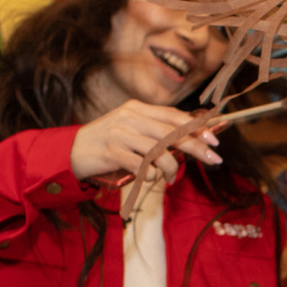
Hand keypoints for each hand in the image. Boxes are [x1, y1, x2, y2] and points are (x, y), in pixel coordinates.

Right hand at [68, 100, 222, 184]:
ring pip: (159, 151)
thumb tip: (188, 140)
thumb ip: (154, 130)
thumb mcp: (130, 128)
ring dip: (172, 169)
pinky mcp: (112, 152)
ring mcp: (120, 134)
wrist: (71, 151)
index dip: (196, 127)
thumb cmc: (107, 142)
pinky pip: (142, 167)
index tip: (215, 139)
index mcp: (137, 108)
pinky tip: (151, 178)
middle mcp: (130, 117)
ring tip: (171, 178)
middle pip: (171, 132)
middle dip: (196, 146)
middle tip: (214, 159)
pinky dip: (152, 175)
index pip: (173, 115)